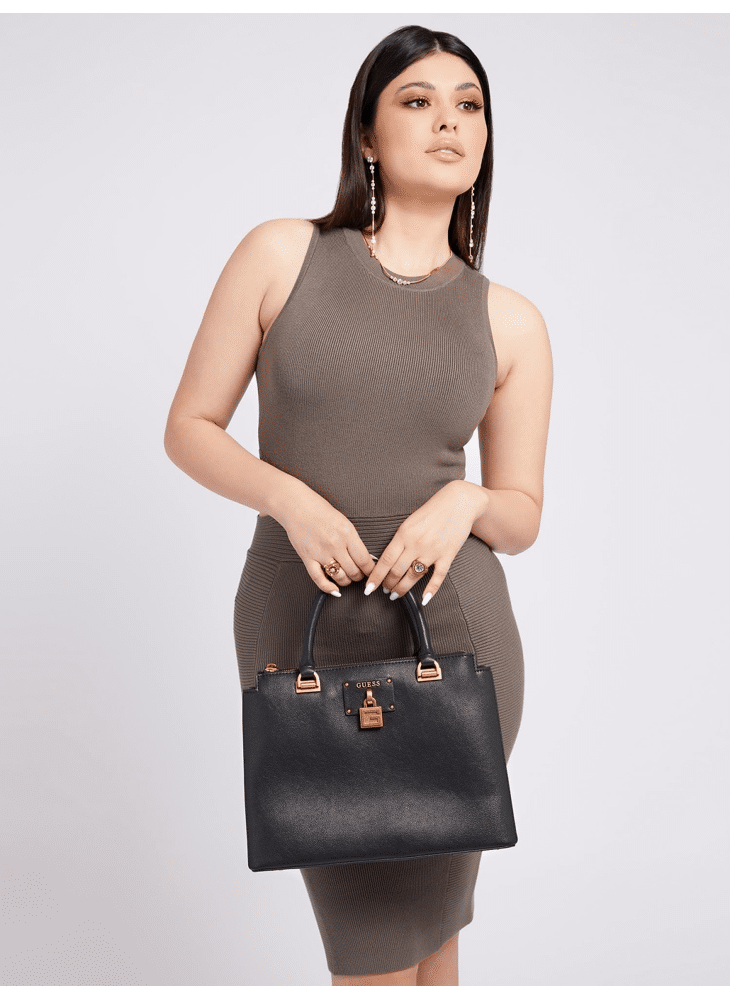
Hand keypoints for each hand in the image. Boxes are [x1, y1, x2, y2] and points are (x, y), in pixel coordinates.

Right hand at [277, 486, 376, 595]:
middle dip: (359, 576)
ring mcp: (321, 553)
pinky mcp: (308, 558)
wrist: (296, 506)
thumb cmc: (319, 510)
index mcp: (347, 534)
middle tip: (360, 575)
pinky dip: (328, 588)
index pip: (364, 560)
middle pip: (354, 571)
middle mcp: (335, 545)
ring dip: (346, 581)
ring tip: (347, 578)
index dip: (371, 571)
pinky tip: (334, 589)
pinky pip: (319, 579)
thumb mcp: (344, 522)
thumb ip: (354, 540)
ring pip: (340, 577)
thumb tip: (365, 557)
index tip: (373, 573)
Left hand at [363, 482, 488, 605]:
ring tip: (396, 594)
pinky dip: (431, 590)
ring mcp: (432, 550)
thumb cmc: (432, 510)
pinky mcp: (447, 555)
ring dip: (402, 589)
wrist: (459, 502)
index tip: (368, 588)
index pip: (385, 560)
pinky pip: (438, 576)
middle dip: (388, 584)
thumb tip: (387, 558)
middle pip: (397, 571)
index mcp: (404, 534)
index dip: (375, 576)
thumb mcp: (410, 522)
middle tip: (384, 591)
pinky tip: (424, 600)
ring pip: (413, 576)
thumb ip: (400, 539)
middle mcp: (416, 544)